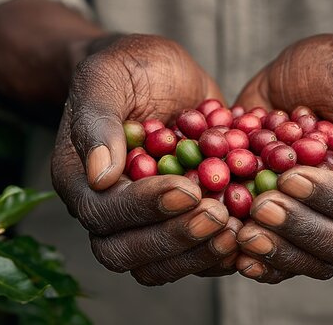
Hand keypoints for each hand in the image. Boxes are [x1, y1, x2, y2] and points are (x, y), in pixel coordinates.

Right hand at [51, 34, 240, 284]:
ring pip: (160, 266)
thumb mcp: (107, 76)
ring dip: (199, 254)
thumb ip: (97, 119)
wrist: (156, 73)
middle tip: (218, 215)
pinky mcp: (178, 222)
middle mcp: (108, 211)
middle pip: (127, 253)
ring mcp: (144, 221)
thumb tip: (99, 175)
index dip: (146, 207)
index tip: (189, 188)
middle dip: (175, 238)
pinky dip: (221, 252)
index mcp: (81, 180)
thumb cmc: (127, 67)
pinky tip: (251, 231)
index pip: (104, 212)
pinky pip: (193, 255)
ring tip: (237, 228)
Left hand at [232, 34, 332, 282]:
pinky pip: (282, 262)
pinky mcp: (292, 225)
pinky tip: (234, 252)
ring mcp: (325, 222)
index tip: (290, 177)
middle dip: (301, 230)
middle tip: (261, 207)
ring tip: (242, 232)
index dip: (330, 198)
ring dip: (278, 252)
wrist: (303, 77)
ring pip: (314, 262)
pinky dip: (260, 262)